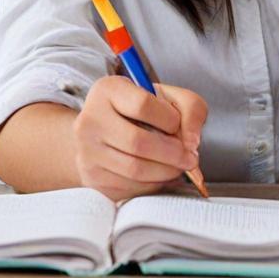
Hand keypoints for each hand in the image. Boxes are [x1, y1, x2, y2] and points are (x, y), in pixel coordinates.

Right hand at [73, 76, 206, 200]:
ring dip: (166, 172)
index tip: (176, 125)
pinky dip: (152, 184)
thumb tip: (191, 142)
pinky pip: (129, 187)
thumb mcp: (169, 97)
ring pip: (134, 170)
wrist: (106, 134)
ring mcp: (87, 151)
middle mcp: (90, 120)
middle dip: (173, 154)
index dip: (169, 118)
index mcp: (108, 90)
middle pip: (137, 142)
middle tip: (189, 158)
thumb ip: (191, 109)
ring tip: (177, 166)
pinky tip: (158, 174)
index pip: (142, 105)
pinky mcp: (92, 178)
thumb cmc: (142, 113)